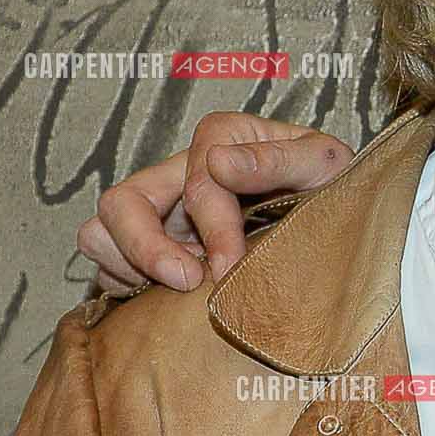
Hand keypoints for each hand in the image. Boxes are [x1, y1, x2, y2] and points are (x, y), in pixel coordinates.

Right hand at [76, 112, 353, 292]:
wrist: (335, 216)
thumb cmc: (330, 183)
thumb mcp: (324, 163)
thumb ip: (280, 159)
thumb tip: (218, 163)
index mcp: (222, 138)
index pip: (196, 181)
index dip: (213, 226)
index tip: (231, 264)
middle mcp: (179, 171)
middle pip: (120, 202)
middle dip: (145, 248)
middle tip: (189, 282)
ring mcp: (160, 210)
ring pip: (99, 234)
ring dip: (131, 267)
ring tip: (183, 287)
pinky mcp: (152, 246)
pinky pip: (106, 267)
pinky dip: (127, 286)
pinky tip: (173, 298)